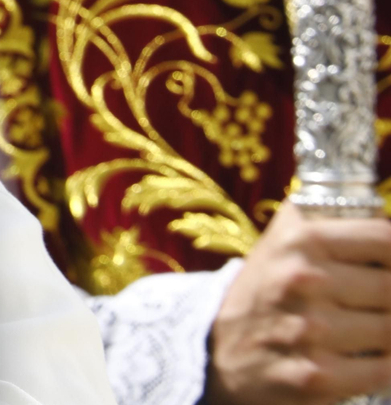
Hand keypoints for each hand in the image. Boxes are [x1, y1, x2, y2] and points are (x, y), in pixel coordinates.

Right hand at [207, 201, 390, 404]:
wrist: (216, 349)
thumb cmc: (264, 289)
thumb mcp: (282, 239)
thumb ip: (327, 218)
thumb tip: (386, 212)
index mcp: (298, 239)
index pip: (384, 240)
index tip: (386, 265)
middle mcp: (302, 280)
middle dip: (388, 297)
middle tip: (374, 300)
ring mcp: (309, 331)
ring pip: (390, 330)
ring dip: (386, 332)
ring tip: (366, 326)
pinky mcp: (315, 377)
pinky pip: (382, 370)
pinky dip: (382, 365)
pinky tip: (366, 357)